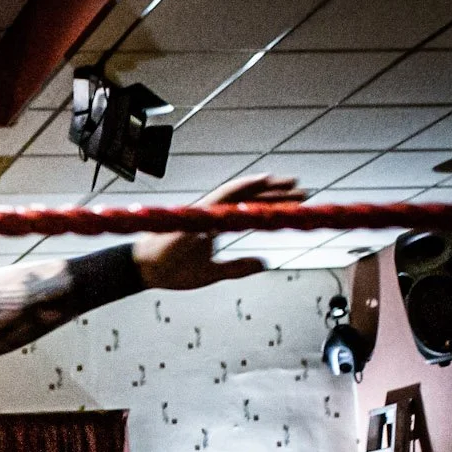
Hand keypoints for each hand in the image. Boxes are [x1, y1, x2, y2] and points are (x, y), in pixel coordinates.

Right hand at [133, 174, 303, 291]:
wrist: (147, 270)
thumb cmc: (173, 270)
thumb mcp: (213, 272)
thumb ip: (238, 267)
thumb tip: (264, 263)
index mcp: (218, 225)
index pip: (252, 211)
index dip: (274, 206)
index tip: (298, 204)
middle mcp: (215, 213)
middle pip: (252, 198)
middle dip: (279, 194)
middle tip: (304, 192)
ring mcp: (208, 210)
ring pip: (244, 192)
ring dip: (269, 186)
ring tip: (293, 183)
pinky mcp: (200, 211)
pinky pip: (226, 194)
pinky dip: (246, 185)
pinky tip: (264, 179)